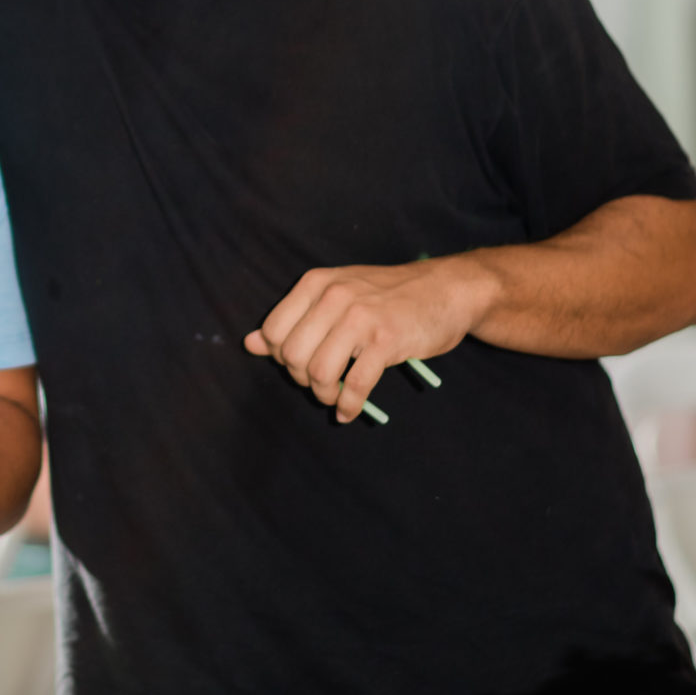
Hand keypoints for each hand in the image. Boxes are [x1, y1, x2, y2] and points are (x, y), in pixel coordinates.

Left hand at [244, 257, 495, 423]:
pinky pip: (355, 384)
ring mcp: (361, 317)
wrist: (445, 289)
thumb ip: (293, 318)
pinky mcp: (386, 340)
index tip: (302, 365)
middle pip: (294, 356)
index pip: (274, 331)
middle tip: (320, 383)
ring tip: (334, 397)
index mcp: (316, 283)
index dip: (282, 357)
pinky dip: (349, 405)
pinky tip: (349, 411)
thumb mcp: (336, 295)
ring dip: (324, 395)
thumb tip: (250, 344)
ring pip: (320, 372)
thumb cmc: (388, 296)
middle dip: (302, 379)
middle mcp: (334, 296)